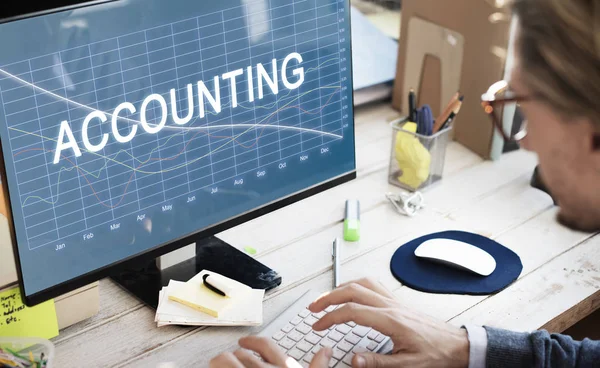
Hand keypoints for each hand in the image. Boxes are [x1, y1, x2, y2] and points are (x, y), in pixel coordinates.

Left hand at [209, 336, 332, 367]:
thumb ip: (318, 366)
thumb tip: (327, 350)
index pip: (266, 346)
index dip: (252, 342)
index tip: (243, 342)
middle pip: (243, 353)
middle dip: (235, 356)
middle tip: (232, 361)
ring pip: (225, 360)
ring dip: (220, 362)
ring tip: (218, 365)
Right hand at [308, 278, 468, 367]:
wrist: (457, 345)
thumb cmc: (436, 354)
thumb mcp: (407, 365)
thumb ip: (378, 362)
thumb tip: (354, 359)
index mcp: (391, 320)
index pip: (352, 311)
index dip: (330, 317)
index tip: (318, 325)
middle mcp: (391, 306)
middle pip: (353, 290)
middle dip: (329, 297)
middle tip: (313, 307)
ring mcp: (394, 301)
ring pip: (362, 283)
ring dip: (341, 288)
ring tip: (326, 298)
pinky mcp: (398, 302)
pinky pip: (373, 285)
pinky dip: (356, 285)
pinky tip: (351, 292)